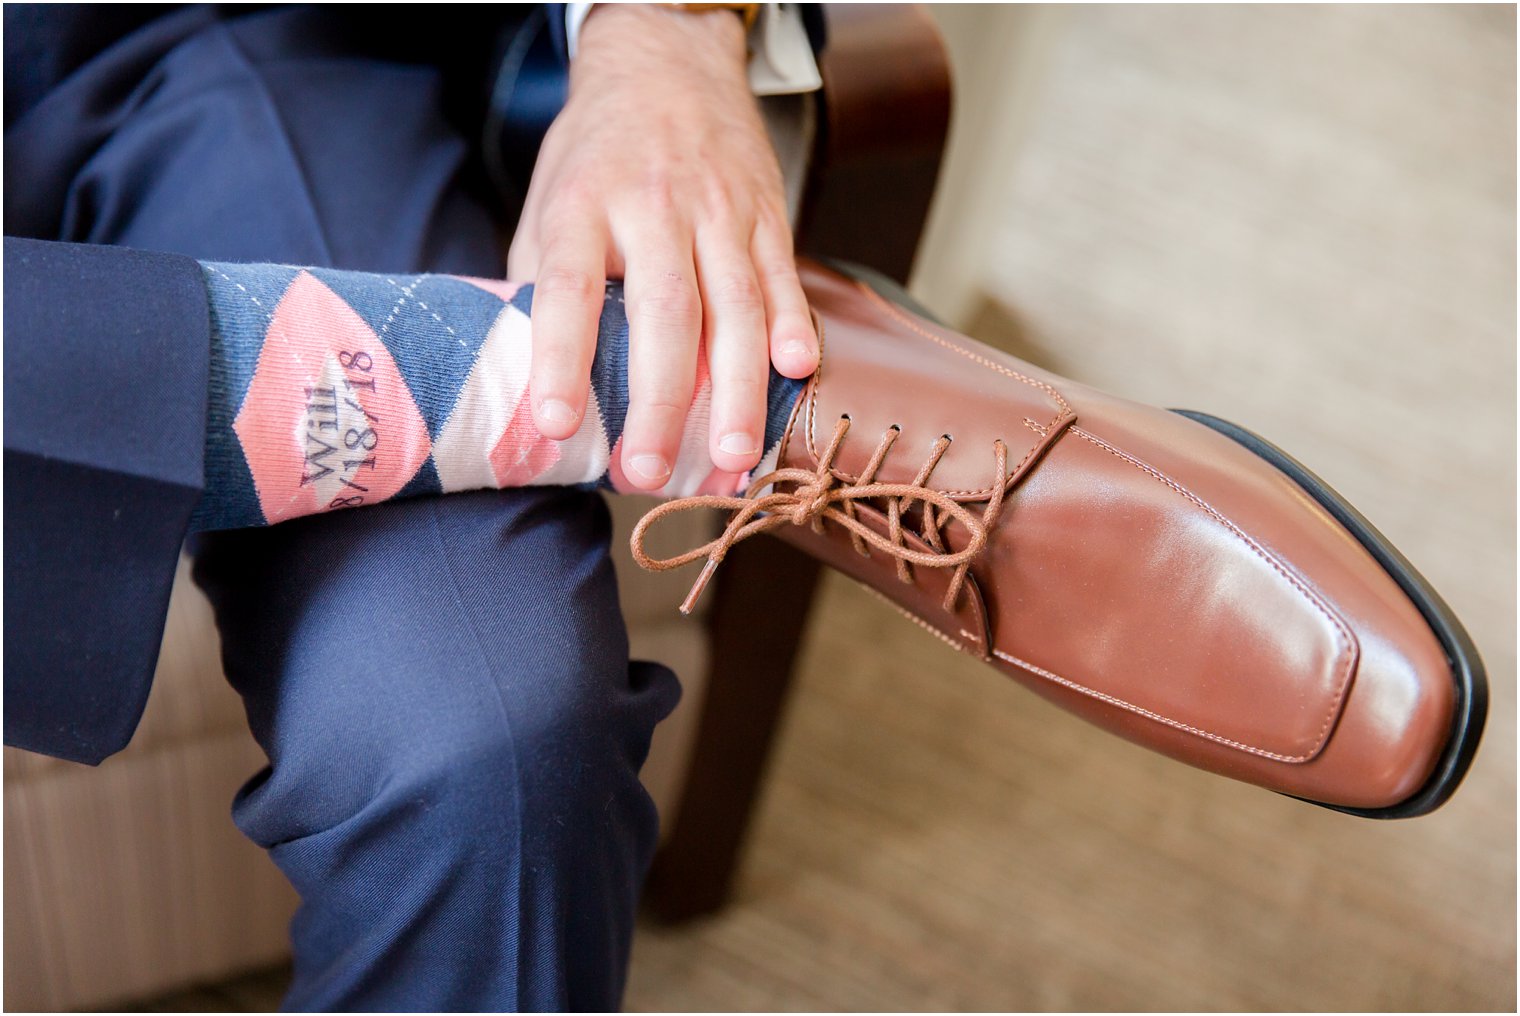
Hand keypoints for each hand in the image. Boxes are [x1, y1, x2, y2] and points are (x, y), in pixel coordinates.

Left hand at [506, 4, 818, 489]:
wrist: (667, 65)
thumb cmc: (596, 156)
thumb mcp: (547, 202)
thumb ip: (541, 284)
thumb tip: (530, 378)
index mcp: (583, 206)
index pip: (569, 288)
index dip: (562, 360)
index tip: (557, 425)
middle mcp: (654, 206)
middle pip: (664, 312)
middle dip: (661, 401)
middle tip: (651, 472)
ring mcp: (719, 210)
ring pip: (735, 306)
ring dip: (737, 389)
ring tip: (732, 458)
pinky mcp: (766, 215)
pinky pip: (783, 275)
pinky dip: (792, 325)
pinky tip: (795, 373)